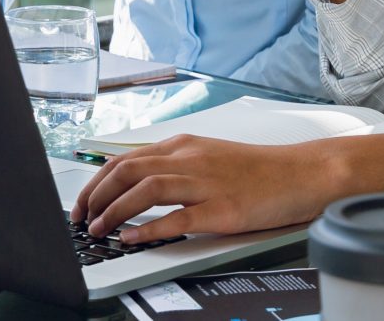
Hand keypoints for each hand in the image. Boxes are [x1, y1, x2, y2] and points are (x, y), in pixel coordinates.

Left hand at [74, 135, 343, 243]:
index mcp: (184, 146)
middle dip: (96, 195)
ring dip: (114, 210)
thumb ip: (175, 165)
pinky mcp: (222, 209)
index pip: (126, 158)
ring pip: (145, 189)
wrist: (302, 173)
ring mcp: (206, 183)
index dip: (97, 181)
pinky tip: (132, 238)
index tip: (83, 201)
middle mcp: (190, 159)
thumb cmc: (258, 170)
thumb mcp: (209, 157)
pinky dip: (149, 228)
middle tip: (81, 218)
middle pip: (127, 169)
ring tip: (98, 229)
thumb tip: (136, 180)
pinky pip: (177, 217)